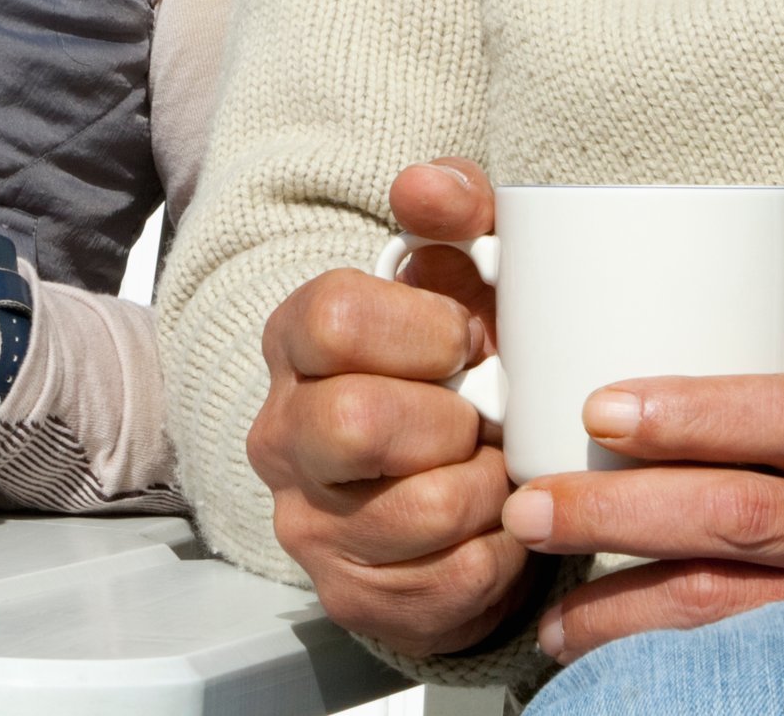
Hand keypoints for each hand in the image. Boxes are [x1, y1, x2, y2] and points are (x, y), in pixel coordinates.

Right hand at [245, 159, 528, 657]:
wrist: (458, 486)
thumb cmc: (458, 366)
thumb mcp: (461, 276)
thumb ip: (454, 211)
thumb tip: (425, 187)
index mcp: (295, 342)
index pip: (334, 318)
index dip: (421, 327)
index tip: (467, 337)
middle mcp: (282, 434)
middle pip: (355, 422)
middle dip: (452, 420)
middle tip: (484, 416)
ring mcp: (309, 525)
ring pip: (418, 511)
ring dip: (487, 488)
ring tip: (495, 469)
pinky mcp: (354, 597)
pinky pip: (453, 581)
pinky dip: (501, 551)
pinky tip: (498, 525)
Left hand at [499, 373, 783, 707]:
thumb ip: (759, 441)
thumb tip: (600, 416)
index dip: (692, 411)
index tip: (598, 411)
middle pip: (741, 514)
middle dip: (619, 512)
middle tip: (531, 511)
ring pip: (727, 609)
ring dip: (619, 610)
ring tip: (552, 616)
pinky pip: (745, 675)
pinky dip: (665, 671)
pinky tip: (611, 668)